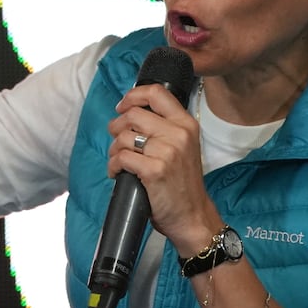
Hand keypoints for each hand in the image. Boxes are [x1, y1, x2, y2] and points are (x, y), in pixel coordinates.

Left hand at [105, 83, 222, 255]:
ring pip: (123, 136)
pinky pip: (121, 157)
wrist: (193, 216)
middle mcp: (178, 134)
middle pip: (133, 114)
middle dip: (117, 127)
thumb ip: (164, 127)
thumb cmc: (183, 183)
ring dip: (114, 149)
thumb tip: (131, 112)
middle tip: (118, 142)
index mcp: (186, 124)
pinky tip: (118, 173)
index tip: (123, 107)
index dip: (133, 96)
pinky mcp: (154, 170)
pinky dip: (114, 165)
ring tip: (120, 161)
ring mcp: (167, 152)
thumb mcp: (183, 146)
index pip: (156, 92)